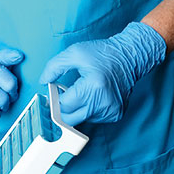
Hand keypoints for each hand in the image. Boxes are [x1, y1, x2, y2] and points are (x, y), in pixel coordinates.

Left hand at [39, 22, 165, 125]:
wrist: (130, 57)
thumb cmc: (102, 53)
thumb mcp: (74, 53)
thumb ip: (54, 67)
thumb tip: (43, 82)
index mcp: (93, 87)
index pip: (64, 105)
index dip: (54, 99)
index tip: (52, 92)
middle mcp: (104, 103)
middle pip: (71, 119)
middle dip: (62, 109)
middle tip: (61, 96)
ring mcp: (111, 111)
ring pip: (81, 119)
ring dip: (76, 109)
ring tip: (80, 91)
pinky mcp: (116, 115)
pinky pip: (93, 118)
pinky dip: (88, 109)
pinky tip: (91, 96)